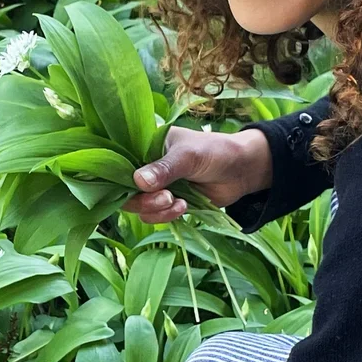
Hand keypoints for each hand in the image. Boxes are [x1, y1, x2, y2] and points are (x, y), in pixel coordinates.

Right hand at [125, 127, 272, 223]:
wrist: (242, 170)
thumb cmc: (215, 152)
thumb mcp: (189, 156)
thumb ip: (165, 168)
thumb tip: (138, 181)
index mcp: (145, 145)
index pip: (119, 161)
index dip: (119, 177)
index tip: (134, 186)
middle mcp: (146, 166)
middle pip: (126, 190)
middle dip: (143, 200)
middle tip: (165, 198)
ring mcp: (156, 186)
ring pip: (139, 206)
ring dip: (156, 210)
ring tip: (178, 203)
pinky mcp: (167, 202)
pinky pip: (155, 215)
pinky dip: (166, 216)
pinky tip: (184, 207)